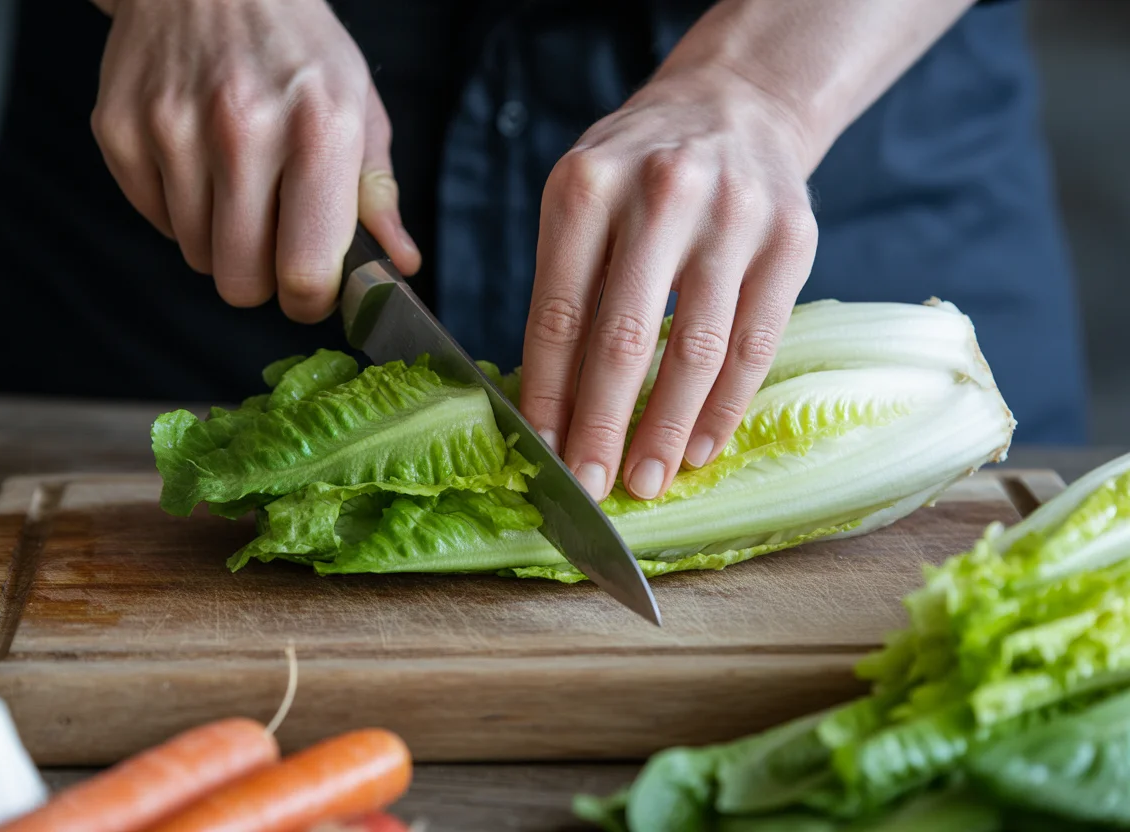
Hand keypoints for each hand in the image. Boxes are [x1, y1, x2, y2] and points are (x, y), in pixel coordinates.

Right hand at [90, 0, 419, 321]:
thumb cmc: (295, 47)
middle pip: (241, 281)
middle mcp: (242, 130)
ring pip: (196, 256)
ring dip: (220, 240)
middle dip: (262, 278)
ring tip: (238, 186)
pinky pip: (155, 220)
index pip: (305, 272)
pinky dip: (180, 209)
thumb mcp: (357, 106)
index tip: (311, 289)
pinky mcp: (121, 130)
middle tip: (274, 242)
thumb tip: (399, 264)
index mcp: (318, 131)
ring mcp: (172, 130)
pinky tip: (199, 162)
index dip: (309, 299)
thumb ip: (376, 194)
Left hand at [519, 65, 817, 501]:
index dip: (548, 393)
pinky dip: (725, 406)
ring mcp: (735, 217)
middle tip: (590, 486)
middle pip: (625, 338)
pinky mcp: (791, 241)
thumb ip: (566, 286)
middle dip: (603, 426)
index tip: (541, 451)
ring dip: (668, 430)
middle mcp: (662, 195)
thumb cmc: (638, 167)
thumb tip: (553, 404)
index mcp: (587, 187)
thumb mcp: (581, 199)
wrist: (735, 103)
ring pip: (697, 350)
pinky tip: (701, 447)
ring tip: (647, 480)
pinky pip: (756, 344)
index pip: (559, 313)